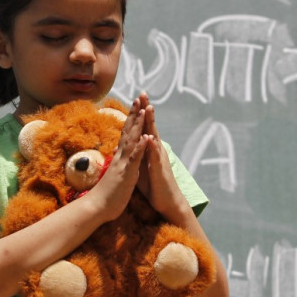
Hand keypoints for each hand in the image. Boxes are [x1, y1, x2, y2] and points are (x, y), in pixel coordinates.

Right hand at [84, 97, 149, 221]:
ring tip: (144, 110)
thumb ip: (116, 163)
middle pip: (128, 131)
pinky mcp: (127, 173)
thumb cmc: (106, 194)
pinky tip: (146, 137)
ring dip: (138, 125)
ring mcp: (123, 163)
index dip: (131, 120)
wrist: (96, 207)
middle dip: (134, 115)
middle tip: (139, 98)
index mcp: (120, 157)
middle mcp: (120, 156)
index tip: (136, 106)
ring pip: (131, 140)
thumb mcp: (114, 174)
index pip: (126, 134)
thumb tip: (115, 155)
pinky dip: (140, 147)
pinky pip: (134, 158)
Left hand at [135, 92, 189, 221]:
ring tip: (149, 108)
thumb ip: (138, 153)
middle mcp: (156, 150)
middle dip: (147, 110)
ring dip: (152, 123)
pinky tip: (150, 138)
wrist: (167, 202)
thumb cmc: (154, 185)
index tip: (136, 98)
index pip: (144, 127)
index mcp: (150, 149)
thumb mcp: (142, 166)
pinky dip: (153, 147)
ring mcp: (159, 159)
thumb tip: (130, 145)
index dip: (140, 113)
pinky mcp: (159, 170)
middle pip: (150, 126)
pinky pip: (155, 157)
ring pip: (155, 137)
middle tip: (143, 94)